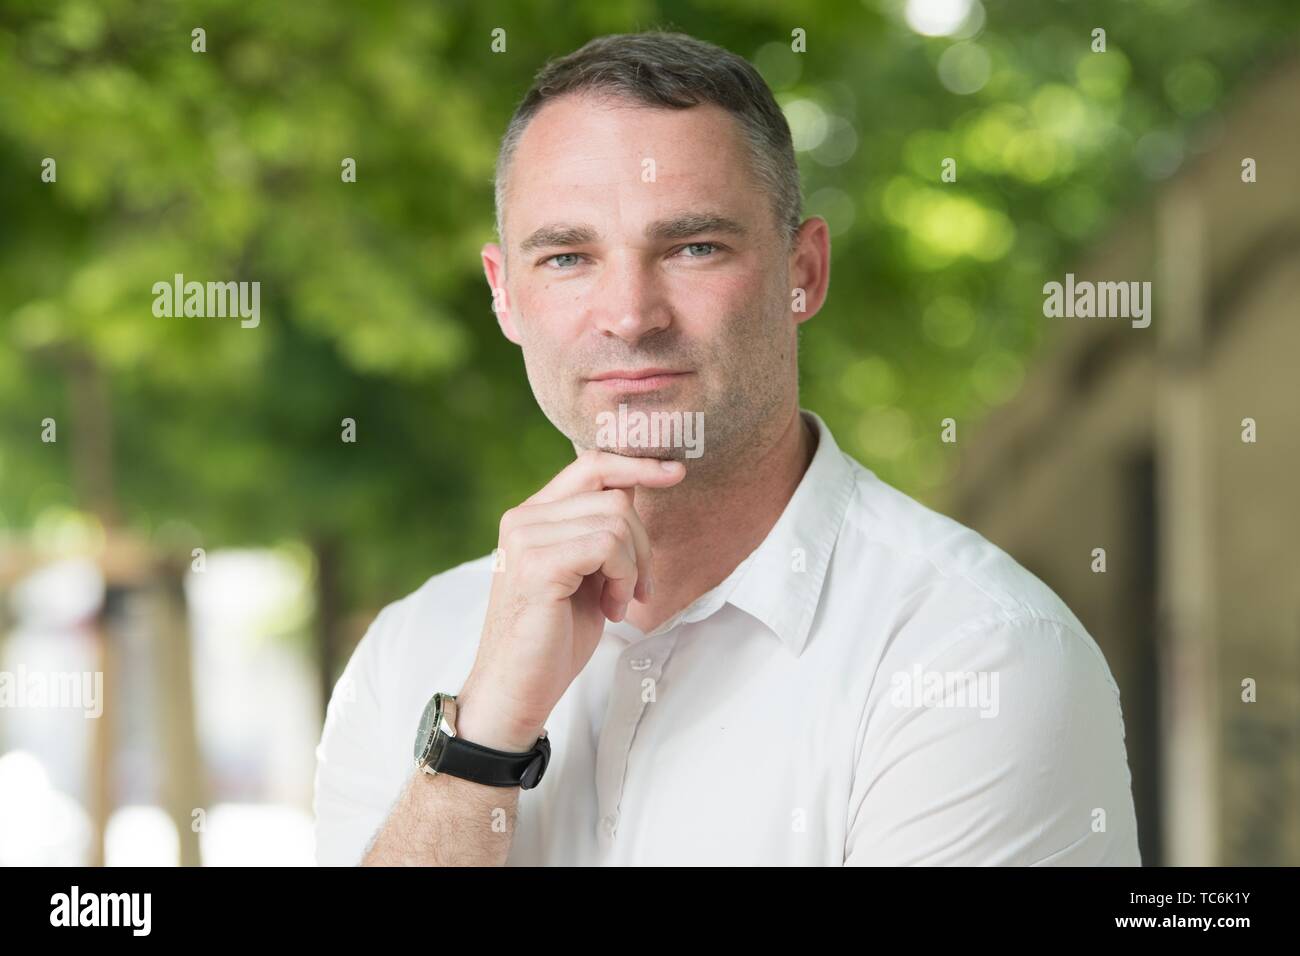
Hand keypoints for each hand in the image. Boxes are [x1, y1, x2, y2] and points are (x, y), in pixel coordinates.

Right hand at [457, 450, 685, 751]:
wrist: (517, 689)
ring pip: (616, 521)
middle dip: (642, 544)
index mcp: (533, 515)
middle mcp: (524, 518)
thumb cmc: (553, 638)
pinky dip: (622, 578)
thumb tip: (634, 488)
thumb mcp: (585, 573)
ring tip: (617, 603)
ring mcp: (527, 538)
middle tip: (636, 590)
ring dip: (632, 568)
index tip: (675, 472)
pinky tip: (610, 609)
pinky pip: (608, 546)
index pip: (591, 465)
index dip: (637, 464)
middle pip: (614, 497)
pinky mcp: (538, 564)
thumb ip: (599, 531)